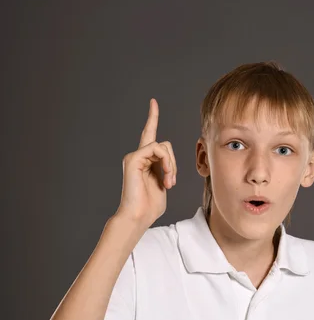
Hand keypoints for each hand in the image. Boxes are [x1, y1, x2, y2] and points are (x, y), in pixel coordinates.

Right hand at [114, 98, 176, 229]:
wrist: (137, 217)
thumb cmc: (149, 207)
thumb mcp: (163, 185)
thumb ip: (166, 170)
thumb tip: (170, 164)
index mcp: (145, 162)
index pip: (150, 135)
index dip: (152, 118)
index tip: (153, 102)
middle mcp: (138, 157)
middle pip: (165, 144)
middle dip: (174, 162)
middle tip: (171, 181)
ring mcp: (134, 157)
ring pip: (163, 146)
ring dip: (171, 164)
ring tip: (168, 181)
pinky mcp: (133, 159)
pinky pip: (156, 149)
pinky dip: (166, 162)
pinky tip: (165, 176)